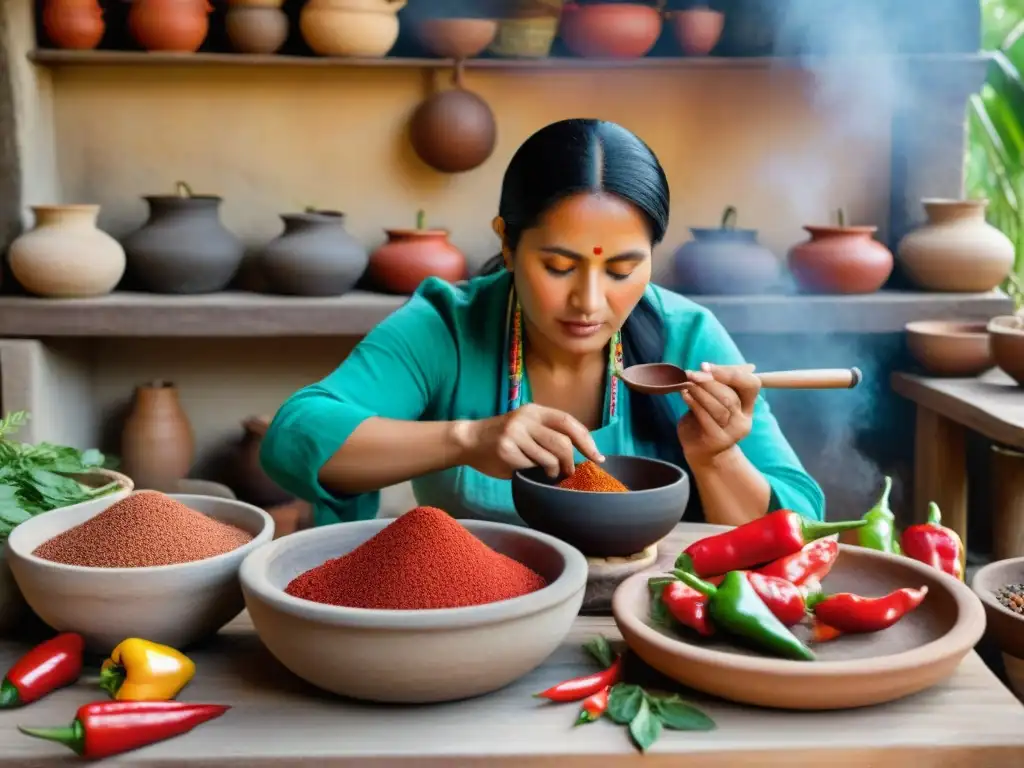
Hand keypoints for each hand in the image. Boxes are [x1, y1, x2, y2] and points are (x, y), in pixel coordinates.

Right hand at [453, 404, 604, 479]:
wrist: (469, 440)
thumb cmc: (503, 437)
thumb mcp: (527, 427)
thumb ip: (548, 434)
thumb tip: (580, 453)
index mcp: (535, 411)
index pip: (568, 422)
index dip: (586, 440)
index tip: (597, 457)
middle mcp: (526, 419)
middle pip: (562, 442)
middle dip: (570, 462)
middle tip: (569, 472)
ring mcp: (515, 433)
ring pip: (549, 458)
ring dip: (554, 471)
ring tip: (548, 474)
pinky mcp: (506, 449)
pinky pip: (531, 466)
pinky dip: (534, 472)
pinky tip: (525, 470)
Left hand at [677, 362, 759, 465]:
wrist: (700, 450)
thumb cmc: (706, 419)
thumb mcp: (713, 399)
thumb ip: (718, 383)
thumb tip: (713, 366)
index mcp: (748, 406)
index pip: (751, 384)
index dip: (730, 373)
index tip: (705, 366)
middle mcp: (744, 420)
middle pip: (731, 395)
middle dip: (709, 382)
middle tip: (690, 374)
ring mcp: (733, 433)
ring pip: (720, 406)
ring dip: (700, 392)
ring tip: (686, 383)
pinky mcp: (718, 440)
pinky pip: (706, 418)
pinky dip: (694, 404)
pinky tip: (684, 395)